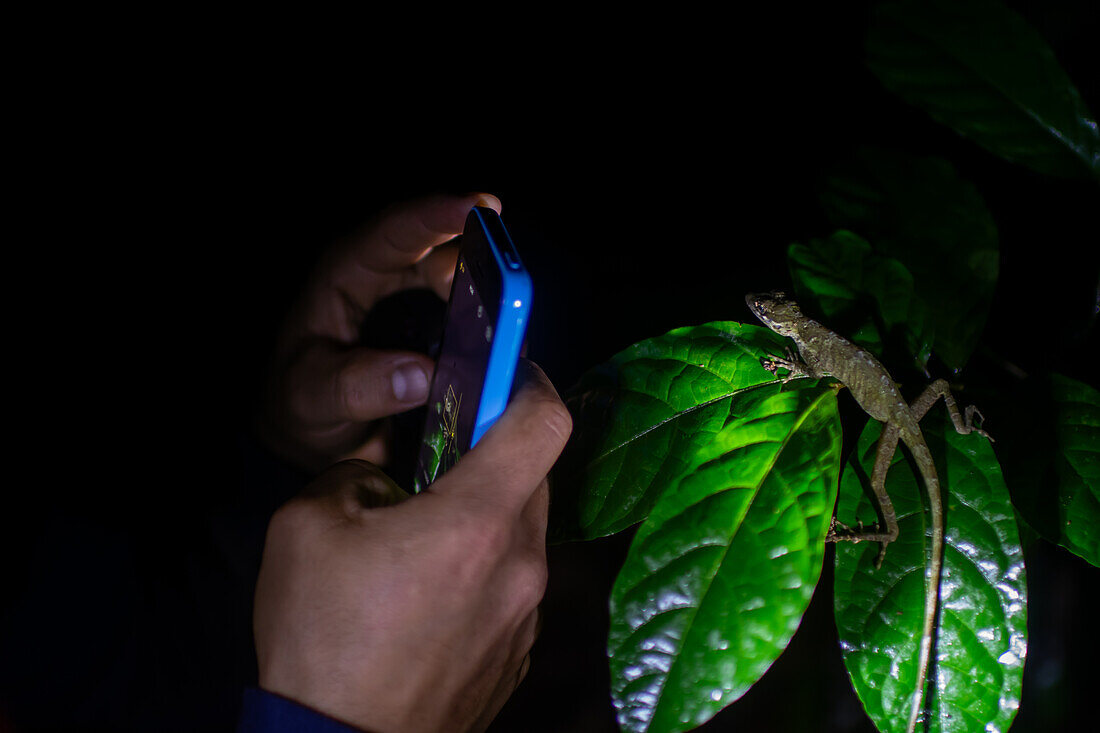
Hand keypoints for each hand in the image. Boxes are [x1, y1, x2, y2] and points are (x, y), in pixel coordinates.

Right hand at [252, 361, 571, 732]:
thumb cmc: (322, 643)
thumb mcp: (309, 526)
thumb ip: (358, 469)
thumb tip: (387, 466)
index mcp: (477, 522)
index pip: (546, 421)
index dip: (532, 382)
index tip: (507, 374)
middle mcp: (521, 566)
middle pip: (535, 476)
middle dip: (493, 456)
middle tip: (439, 465)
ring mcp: (528, 614)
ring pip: (524, 531)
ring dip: (485, 517)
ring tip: (422, 541)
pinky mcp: (520, 651)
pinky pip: (515, 583)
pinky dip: (485, 568)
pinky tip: (431, 594)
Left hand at [259, 192, 502, 470]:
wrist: (314, 441)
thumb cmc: (298, 406)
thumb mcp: (309, 397)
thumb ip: (353, 386)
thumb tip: (421, 375)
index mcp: (349, 274)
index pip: (397, 231)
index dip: (439, 215)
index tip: (480, 207)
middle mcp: (390, 282)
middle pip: (444, 255)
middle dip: (481, 261)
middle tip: (509, 282)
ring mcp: (421, 309)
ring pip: (467, 290)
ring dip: (491, 306)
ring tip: (511, 328)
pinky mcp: (444, 340)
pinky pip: (477, 329)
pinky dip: (494, 340)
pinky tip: (507, 358)